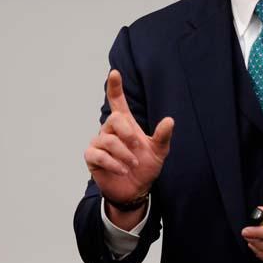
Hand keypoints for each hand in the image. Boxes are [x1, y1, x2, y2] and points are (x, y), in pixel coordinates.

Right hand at [84, 69, 173, 204]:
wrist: (135, 189)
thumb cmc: (145, 166)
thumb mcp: (159, 151)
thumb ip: (163, 136)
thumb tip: (170, 120)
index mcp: (126, 124)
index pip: (118, 101)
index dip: (115, 87)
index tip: (115, 72)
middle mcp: (111, 130)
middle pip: (114, 119)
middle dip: (127, 133)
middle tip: (138, 147)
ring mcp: (100, 143)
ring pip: (108, 140)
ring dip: (124, 154)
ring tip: (133, 165)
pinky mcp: (92, 157)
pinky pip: (98, 155)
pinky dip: (113, 163)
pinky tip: (122, 170)